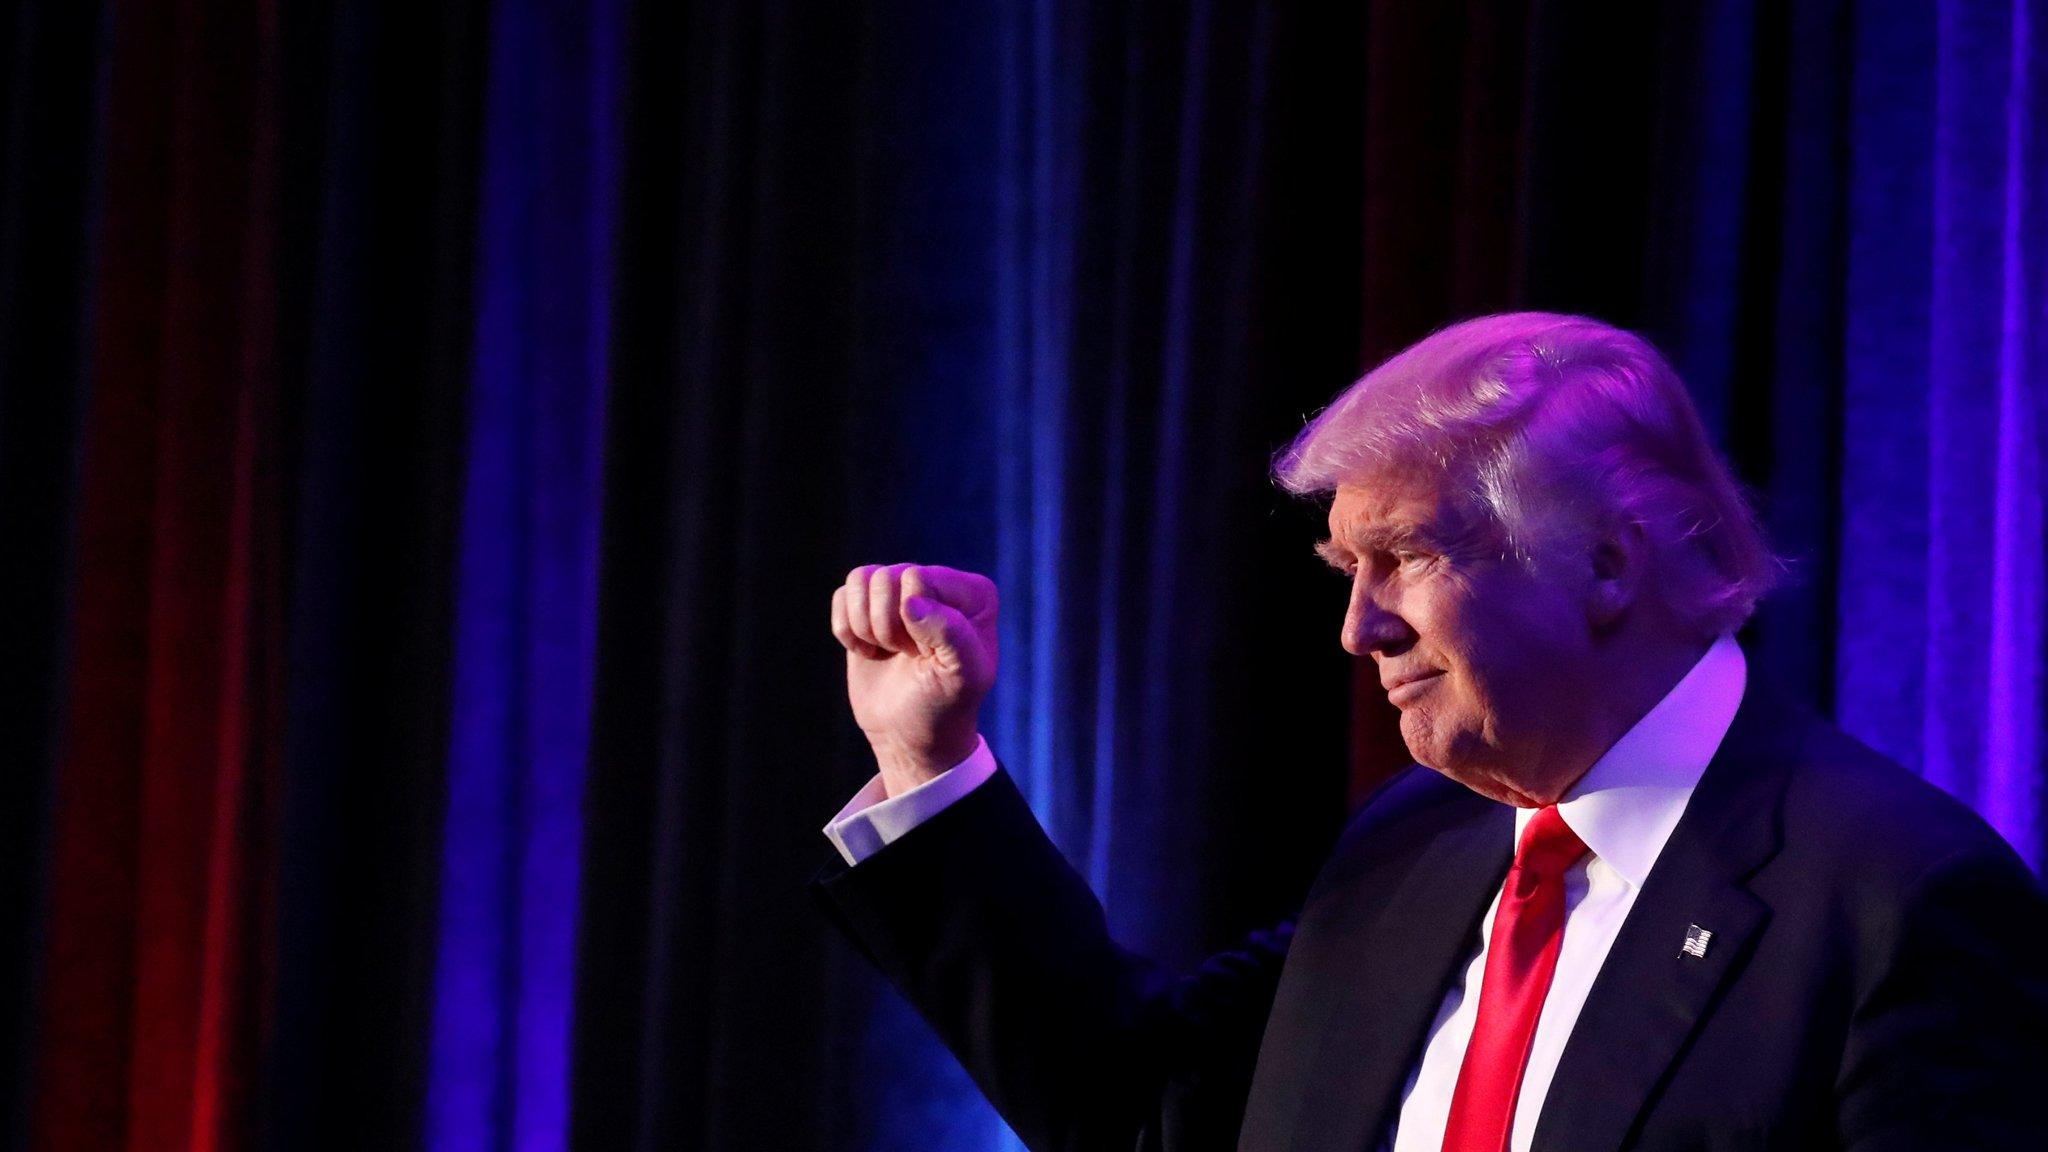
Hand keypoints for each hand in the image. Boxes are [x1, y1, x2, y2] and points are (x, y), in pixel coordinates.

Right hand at [831, 563, 998, 796]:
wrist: (909, 735)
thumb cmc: (943, 706)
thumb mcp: (963, 678)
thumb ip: (951, 634)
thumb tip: (911, 602)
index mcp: (974, 593)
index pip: (917, 580)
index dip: (914, 623)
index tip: (929, 654)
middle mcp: (938, 583)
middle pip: (885, 578)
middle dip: (888, 626)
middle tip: (909, 655)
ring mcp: (902, 590)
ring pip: (861, 579)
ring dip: (866, 628)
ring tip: (890, 651)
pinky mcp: (869, 605)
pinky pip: (842, 595)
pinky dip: (847, 631)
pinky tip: (870, 651)